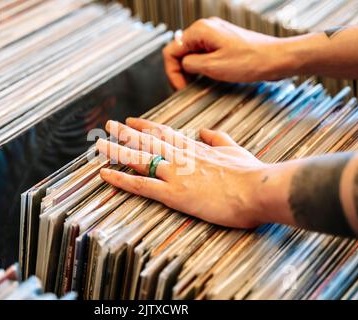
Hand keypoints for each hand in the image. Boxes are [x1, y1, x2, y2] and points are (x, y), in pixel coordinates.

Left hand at [96, 118, 271, 228]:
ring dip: (116, 151)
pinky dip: (121, 179)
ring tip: (98, 145)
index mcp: (194, 147)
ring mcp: (175, 173)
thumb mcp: (234, 148)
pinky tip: (105, 174)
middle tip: (107, 126)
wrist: (259, 188)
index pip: (164, 133)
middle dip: (125, 133)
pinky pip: (141, 185)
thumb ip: (217, 137)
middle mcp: (180, 156)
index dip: (145, 126)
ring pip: (139, 158)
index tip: (131, 120)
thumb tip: (204, 130)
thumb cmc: (251, 172)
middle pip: (146, 141)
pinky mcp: (174, 193)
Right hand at [163, 17, 290, 88]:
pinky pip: (203, 54)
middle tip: (187, 88)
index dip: (172, 72)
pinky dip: (201, 67)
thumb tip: (182, 65)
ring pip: (191, 54)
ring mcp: (215, 35)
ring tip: (197, 84)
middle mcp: (206, 29)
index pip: (171, 51)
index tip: (180, 87)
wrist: (275, 59)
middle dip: (181, 71)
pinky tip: (207, 77)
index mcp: (200, 31)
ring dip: (191, 70)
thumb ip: (191, 64)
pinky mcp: (222, 43)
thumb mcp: (213, 66)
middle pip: (180, 52)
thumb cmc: (250, 61)